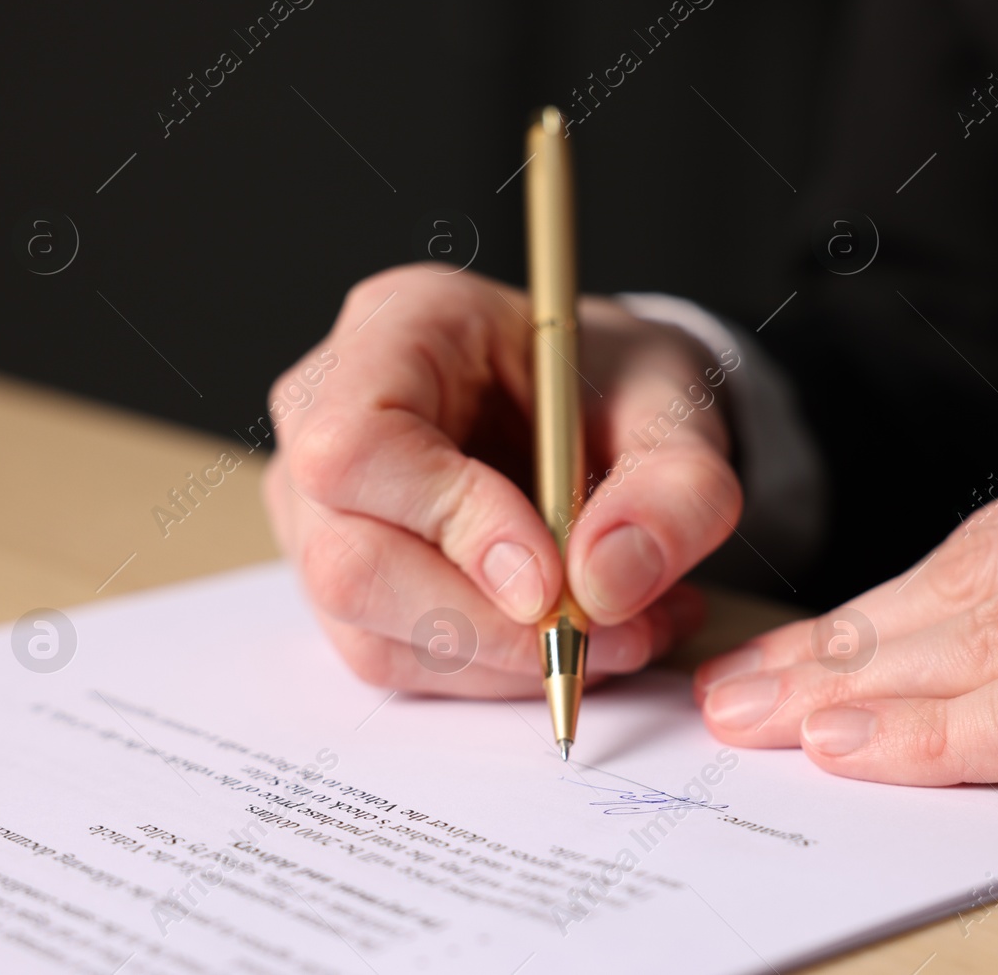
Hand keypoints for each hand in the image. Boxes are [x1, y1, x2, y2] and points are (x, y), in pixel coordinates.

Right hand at [264, 264, 742, 695]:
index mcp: (397, 326)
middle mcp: (326, 415)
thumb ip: (673, 485)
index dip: (451, 523)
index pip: (360, 446)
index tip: (552, 581)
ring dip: (507, 659)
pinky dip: (501, 671)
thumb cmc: (617, 382)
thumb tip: (606, 584)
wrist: (604, 406)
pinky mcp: (345, 581)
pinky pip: (398, 660)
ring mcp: (319, 507)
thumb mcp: (678, 404)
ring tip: (625, 630)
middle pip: (348, 560)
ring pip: (371, 630)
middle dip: (487, 623)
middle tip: (608, 631)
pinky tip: (581, 639)